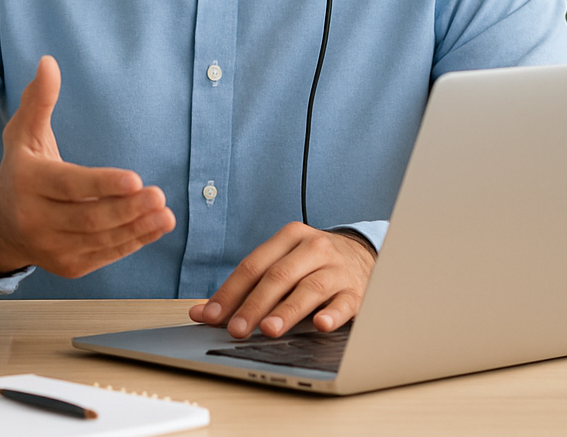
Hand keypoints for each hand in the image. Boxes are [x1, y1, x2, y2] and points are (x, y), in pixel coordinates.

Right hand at [0, 55, 175, 276]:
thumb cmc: (21, 170)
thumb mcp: (23, 133)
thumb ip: (39, 100)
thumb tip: (49, 63)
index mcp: (27, 182)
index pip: (68, 185)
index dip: (102, 184)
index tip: (135, 178)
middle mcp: (34, 219)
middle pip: (87, 218)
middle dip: (127, 209)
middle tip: (159, 195)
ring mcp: (50, 248)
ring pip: (99, 240)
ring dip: (136, 228)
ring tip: (165, 214)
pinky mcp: (67, 267)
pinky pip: (104, 256)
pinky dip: (132, 243)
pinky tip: (154, 227)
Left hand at [188, 222, 375, 337]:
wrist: (363, 255)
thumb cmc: (312, 263)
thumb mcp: (281, 262)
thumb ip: (245, 286)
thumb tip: (203, 313)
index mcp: (289, 236)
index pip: (253, 265)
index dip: (230, 291)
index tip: (211, 315)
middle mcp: (314, 248)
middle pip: (278, 276)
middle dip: (254, 305)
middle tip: (236, 329)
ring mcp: (337, 268)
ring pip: (309, 289)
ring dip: (287, 311)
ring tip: (269, 330)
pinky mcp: (357, 290)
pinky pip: (344, 302)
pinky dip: (332, 314)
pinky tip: (321, 325)